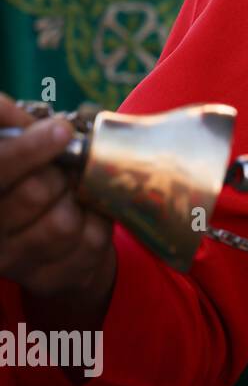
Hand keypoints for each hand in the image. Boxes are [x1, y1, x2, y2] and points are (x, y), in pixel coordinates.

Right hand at [0, 96, 115, 318]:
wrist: (56, 240)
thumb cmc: (33, 181)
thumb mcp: (18, 151)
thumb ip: (10, 127)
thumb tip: (5, 106)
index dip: (27, 151)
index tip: (60, 131)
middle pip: (33, 193)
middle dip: (60, 173)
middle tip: (65, 169)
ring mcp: (15, 263)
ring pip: (63, 223)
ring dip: (79, 201)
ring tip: (73, 195)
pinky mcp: (49, 279)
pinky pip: (90, 244)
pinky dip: (99, 223)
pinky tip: (87, 216)